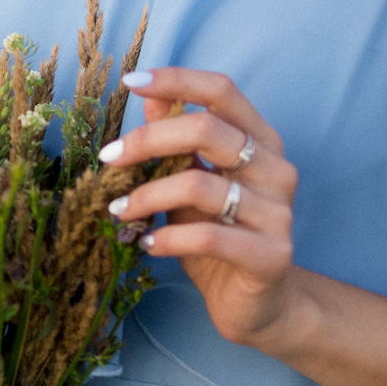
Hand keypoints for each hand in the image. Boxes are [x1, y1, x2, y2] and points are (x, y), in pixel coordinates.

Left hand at [100, 68, 305, 349]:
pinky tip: (148, 244)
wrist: (260, 305)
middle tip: (109, 159)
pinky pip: (208, 236)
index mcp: (260, 141)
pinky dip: (168, 238)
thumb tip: (150, 97)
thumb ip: (178, 141)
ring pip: (200, 185)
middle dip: (147, 140)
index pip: (222, 91)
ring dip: (147, 196)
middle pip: (207, 130)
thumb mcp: (192, 182)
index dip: (177, 80)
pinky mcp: (271, 255)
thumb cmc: (220, 236)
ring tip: (120, 210)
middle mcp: (275, 169)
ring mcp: (278, 213)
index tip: (130, 81)